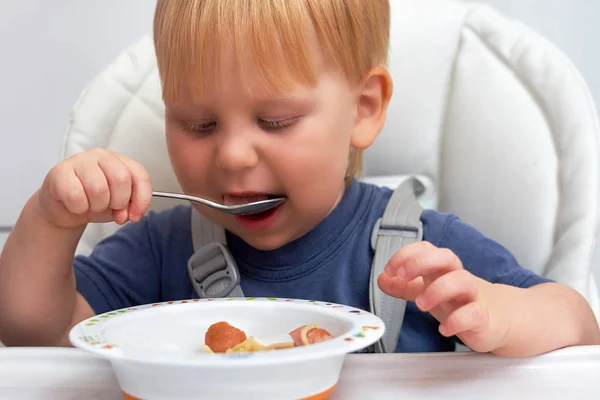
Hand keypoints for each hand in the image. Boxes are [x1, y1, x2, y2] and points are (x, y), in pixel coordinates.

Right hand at [36, 148, 152, 228]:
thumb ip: (130, 205)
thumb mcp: (119, 204)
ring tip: (92, 206)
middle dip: (119, 202)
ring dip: (97, 206)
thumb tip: (130, 214)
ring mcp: (79, 161)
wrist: (65, 208)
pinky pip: (76, 195)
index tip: (135, 216)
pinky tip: (76, 205)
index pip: (140, 175)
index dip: (142, 199)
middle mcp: (101, 156)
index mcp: (120, 160)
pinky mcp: (60, 172)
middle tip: (110, 208)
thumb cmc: (94, 201)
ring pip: (98, 188)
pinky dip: (79, 208)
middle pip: (121, 179)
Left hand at [377, 242, 507, 352]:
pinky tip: (444, 329)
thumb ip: (404, 286)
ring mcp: (472, 295)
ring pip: (462, 280)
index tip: (390, 270)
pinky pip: (474, 313)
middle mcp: (457, 276)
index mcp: (441, 267)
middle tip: (402, 276)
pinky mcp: (482, 316)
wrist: (495, 318)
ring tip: (420, 304)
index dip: (406, 254)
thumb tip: (382, 279)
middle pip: (445, 256)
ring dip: (438, 290)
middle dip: (421, 262)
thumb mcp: (427, 290)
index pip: (426, 248)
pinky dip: (457, 321)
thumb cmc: (457, 300)